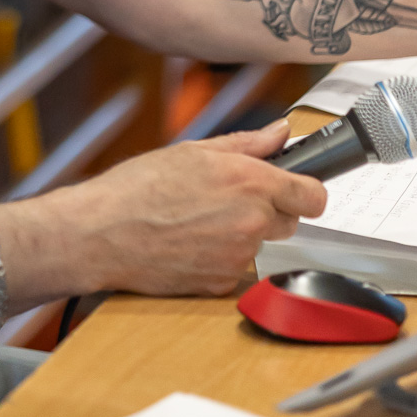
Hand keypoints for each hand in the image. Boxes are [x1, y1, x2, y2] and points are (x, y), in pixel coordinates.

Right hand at [55, 118, 326, 297]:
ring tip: (197, 219)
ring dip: (241, 232)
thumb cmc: (138, 187)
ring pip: (259, 243)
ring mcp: (239, 256)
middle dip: (269, 209)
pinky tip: (189, 242)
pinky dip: (220, 256)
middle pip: (290, 221)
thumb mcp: (193, 151)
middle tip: (228, 198)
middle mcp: (251, 221)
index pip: (314, 196)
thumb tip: (281, 133)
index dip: (307, 190)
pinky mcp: (222, 283)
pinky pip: (236, 266)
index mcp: (249, 181)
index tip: (297, 188)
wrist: (102, 233)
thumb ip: (247, 143)